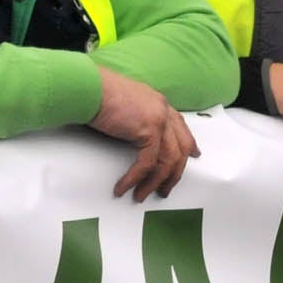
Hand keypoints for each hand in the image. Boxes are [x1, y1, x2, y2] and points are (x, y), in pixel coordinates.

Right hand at [90, 68, 197, 200]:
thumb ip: (136, 117)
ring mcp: (159, 119)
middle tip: (164, 190)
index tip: (194, 156)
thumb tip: (133, 137)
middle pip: (181, 148)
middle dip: (174, 173)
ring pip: (168, 160)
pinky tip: (124, 187)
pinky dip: (136, 178)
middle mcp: (163, 109)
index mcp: (158, 102)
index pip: (181, 127)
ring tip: (141, 195)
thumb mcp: (124, 105)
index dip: (188, 144)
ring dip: (154, 182)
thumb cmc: (97, 93)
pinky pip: (147, 163)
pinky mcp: (148, 130)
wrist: (88, 87)